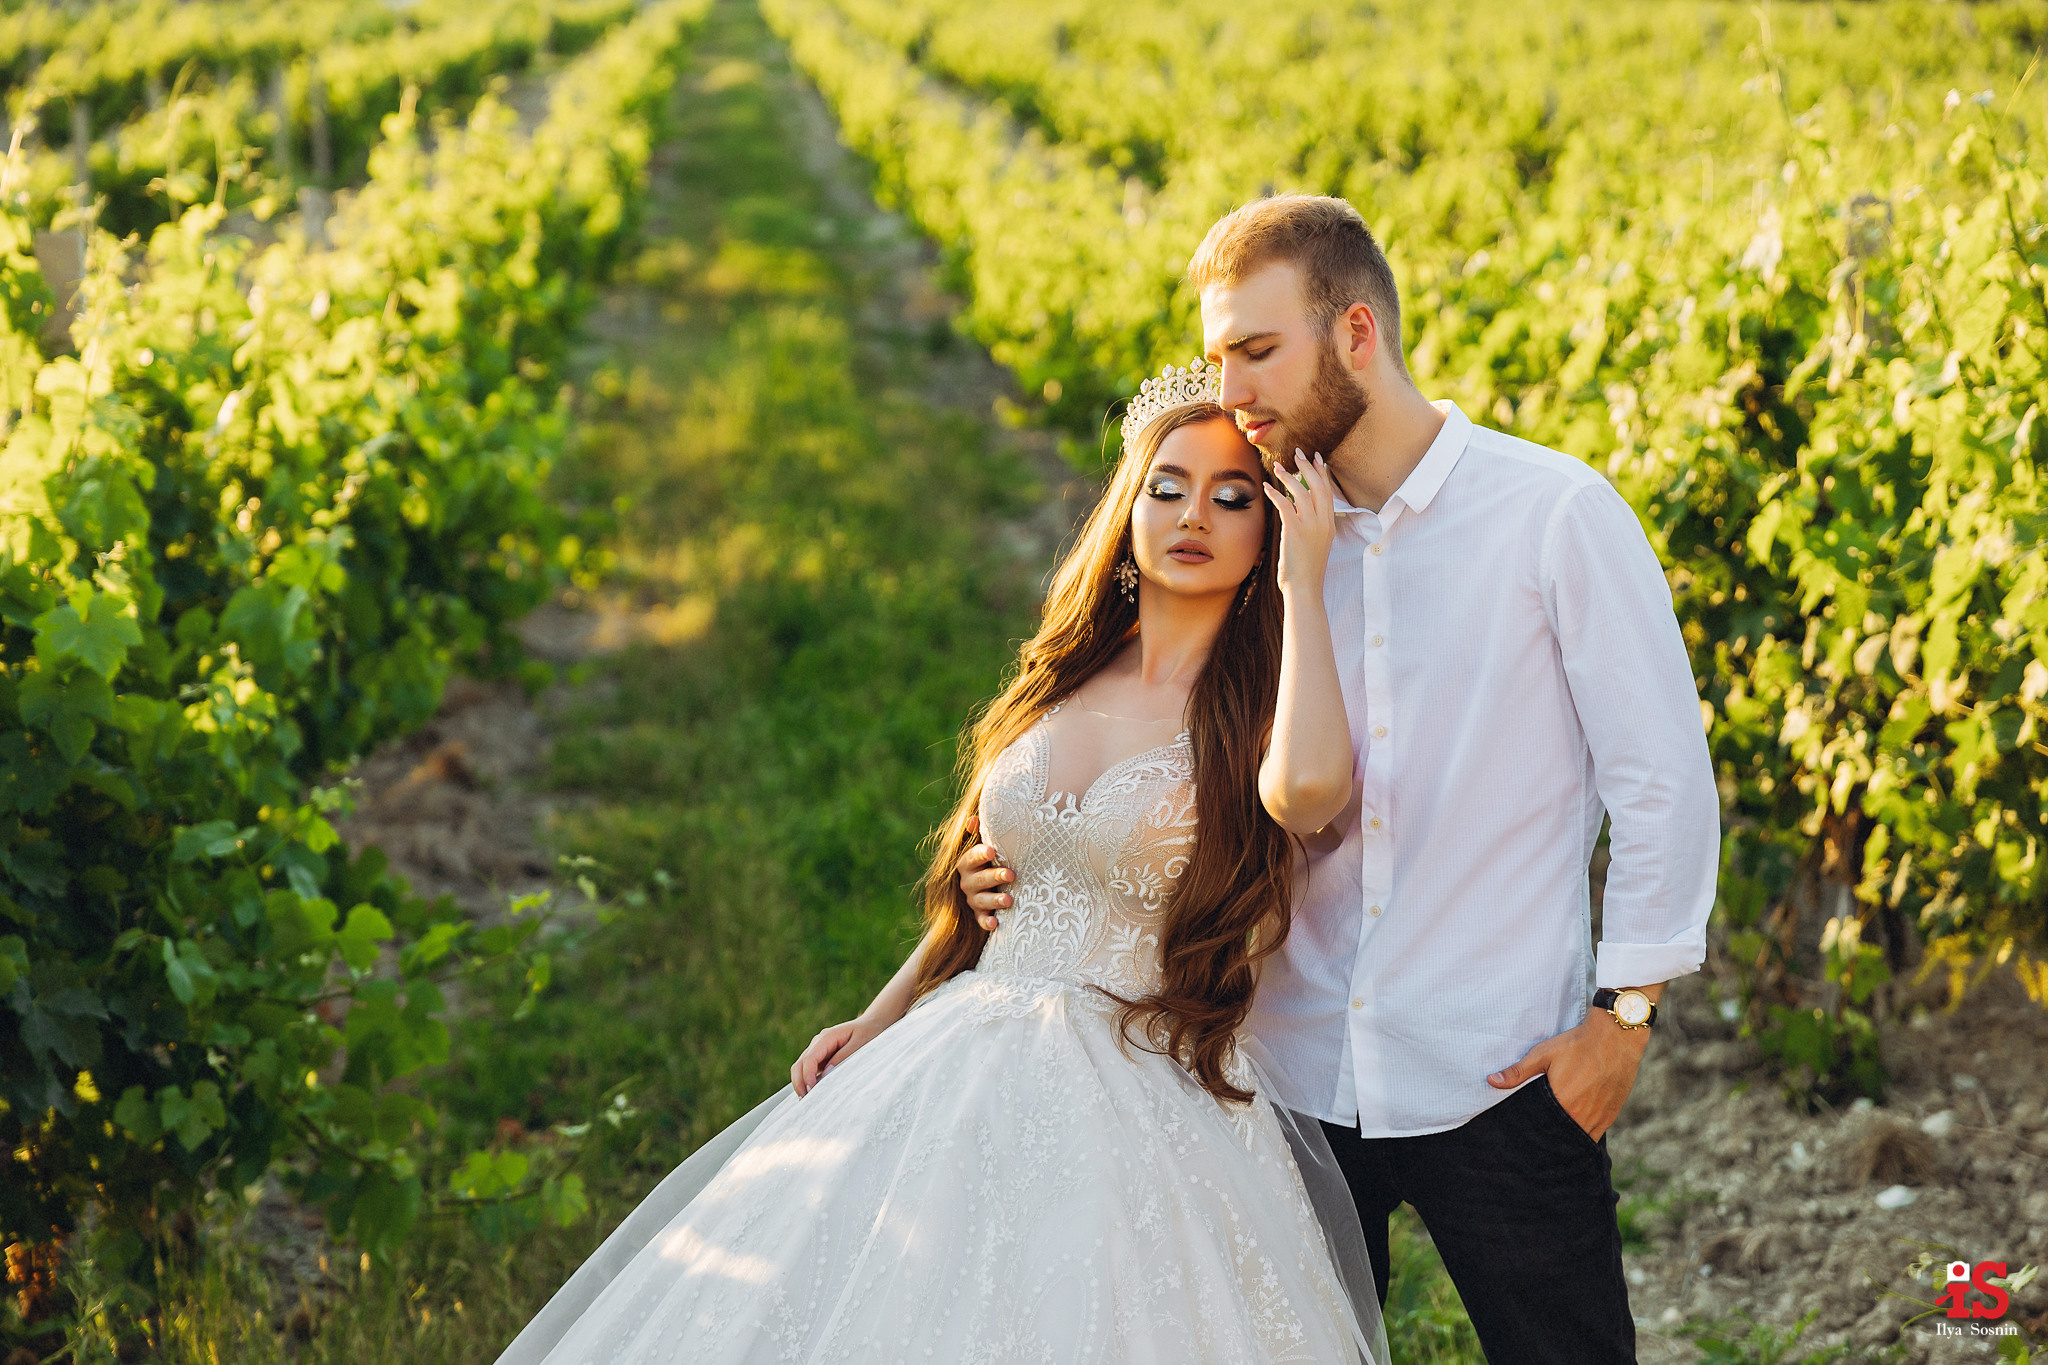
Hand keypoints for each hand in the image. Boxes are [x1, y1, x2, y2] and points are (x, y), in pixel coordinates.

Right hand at [793, 1016, 888, 1096]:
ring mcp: (818, 1051)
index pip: (810, 1058)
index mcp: (827, 1037)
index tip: (811, 1091)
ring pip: (801, 1068)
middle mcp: (818, 1043)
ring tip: (807, 1101)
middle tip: (805, 1100)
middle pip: (800, 1064)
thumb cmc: (869, 1033)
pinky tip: (813, 1094)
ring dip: (801, 1083)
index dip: (807, 1075)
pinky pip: (809, 1070)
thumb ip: (843, 1057)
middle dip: (799, 1082)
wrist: (872, 1025)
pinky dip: (808, 1082)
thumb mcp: (861, 1043)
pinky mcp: (821, 1058)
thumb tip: (825, 1073)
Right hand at [955, 814, 1013, 931]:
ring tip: (1009, 900)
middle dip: (994, 876)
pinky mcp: (980, 915)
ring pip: (981, 900)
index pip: (971, 857)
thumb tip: (973, 819)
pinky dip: (987, 923)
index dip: (980, 854)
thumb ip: (981, 832)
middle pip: (979, 879)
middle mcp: (968, 881)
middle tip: (1011, 874)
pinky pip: (982, 920)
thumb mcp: (986, 846)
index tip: (992, 851)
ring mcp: (973, 899)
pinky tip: (996, 924)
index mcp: (968, 862)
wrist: (991, 887)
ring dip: (994, 900)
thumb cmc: (991, 861)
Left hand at [1262, 450, 1337, 595]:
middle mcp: (1323, 523)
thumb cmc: (1306, 571)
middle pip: (1318, 486)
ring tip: (1279, 466)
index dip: (1322, 474)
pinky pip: (1285, 505)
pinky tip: (1267, 486)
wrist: (1305, 589)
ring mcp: (1311, 526)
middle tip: (1299, 453)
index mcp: (1330, 525)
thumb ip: (1310, 527)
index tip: (1317, 459)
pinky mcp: (1295, 531)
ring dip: (1289, 476)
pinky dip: (1275, 493)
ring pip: (1302, 492)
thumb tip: (1298, 512)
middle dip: (1308, 467)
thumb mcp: (1314, 545)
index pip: (1328, 492)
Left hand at [1485, 1007, 1651, 1140]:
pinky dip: (1584, 1133)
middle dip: (1549, 1138)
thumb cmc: (1577, 1044)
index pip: (1543, 1130)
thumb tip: (1491, 1081)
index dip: (1534, 1134)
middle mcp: (1583, 1116)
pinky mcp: (1611, 1114)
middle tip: (1537, 1137)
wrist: (1616, 1037)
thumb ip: (1518, 1072)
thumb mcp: (1543, 1054)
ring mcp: (1600, 1117)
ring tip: (1553, 1135)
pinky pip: (1595, 1133)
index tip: (1524, 1137)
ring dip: (1567, 1138)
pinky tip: (1573, 1129)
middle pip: (1561, 1136)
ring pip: (1579, 1137)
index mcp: (1564, 1104)